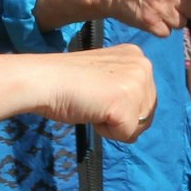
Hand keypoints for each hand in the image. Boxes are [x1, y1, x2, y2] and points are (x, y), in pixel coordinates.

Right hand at [39, 44, 156, 141]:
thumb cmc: (67, 82)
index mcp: (136, 55)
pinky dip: (106, 132)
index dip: (120, 106)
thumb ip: (124, 87)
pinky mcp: (126, 103)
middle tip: (94, 100)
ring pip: (139, 127)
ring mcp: (136, 83)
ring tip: (93, 104)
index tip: (97, 92)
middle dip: (121, 117)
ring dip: (114, 125)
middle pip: (146, 114)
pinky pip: (127, 135)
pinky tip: (91, 111)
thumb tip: (139, 118)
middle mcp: (143, 64)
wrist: (44, 80)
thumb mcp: (106, 77)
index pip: (145, 98)